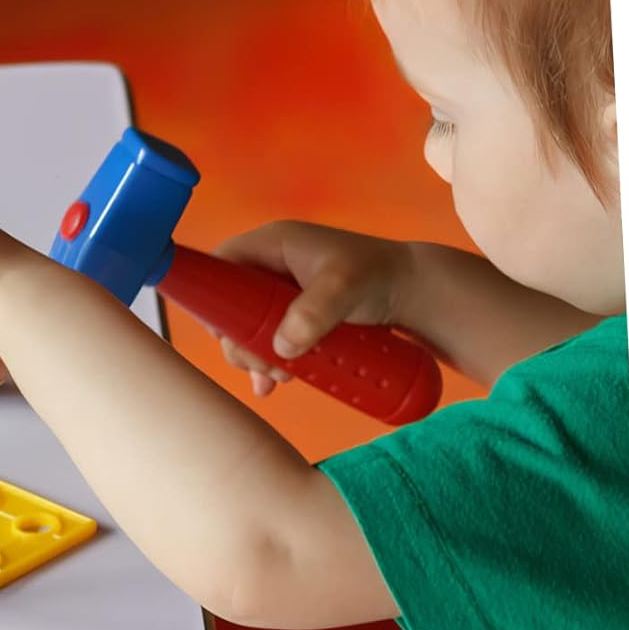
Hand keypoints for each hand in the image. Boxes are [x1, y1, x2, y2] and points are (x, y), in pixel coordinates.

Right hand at [208, 221, 414, 397]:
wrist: (414, 294)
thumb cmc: (378, 277)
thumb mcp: (344, 288)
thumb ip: (313, 313)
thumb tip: (281, 347)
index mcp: (272, 245)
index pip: (222, 264)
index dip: (214, 296)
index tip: (226, 332)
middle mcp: (270, 267)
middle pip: (231, 304)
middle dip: (240, 340)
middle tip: (263, 365)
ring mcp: (282, 294)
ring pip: (249, 328)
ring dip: (256, 356)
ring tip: (281, 376)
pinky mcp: (296, 316)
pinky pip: (269, 340)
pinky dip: (268, 362)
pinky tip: (271, 384)